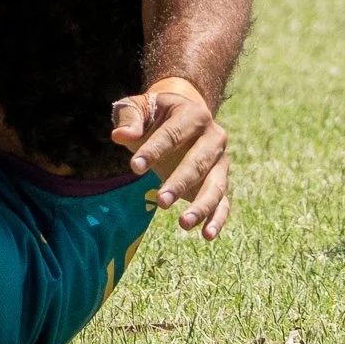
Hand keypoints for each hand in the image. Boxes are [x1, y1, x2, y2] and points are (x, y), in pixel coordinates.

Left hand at [110, 78, 229, 238]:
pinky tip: (207, 235)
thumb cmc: (153, 114)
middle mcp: (214, 137)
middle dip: (180, 182)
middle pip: (198, 162)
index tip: (134, 168)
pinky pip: (224, 203)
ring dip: (201, 206)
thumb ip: (129, 119)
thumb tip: (120, 136)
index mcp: (194, 115)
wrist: (179, 117)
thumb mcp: (137, 108)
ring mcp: (221, 162)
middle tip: (160, 201)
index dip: (154, 150)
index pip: (173, 134)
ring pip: (216, 186)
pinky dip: (218, 219)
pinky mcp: (220, 181)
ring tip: (183, 224)